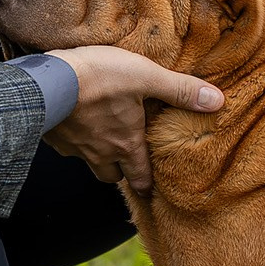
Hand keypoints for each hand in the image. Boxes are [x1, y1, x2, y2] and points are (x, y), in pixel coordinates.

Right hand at [40, 45, 223, 193]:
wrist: (46, 81)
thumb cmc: (99, 78)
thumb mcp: (146, 76)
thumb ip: (180, 89)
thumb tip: (218, 101)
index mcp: (126, 145)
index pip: (140, 177)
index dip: (147, 183)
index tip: (151, 189)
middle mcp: (100, 153)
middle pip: (113, 176)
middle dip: (122, 172)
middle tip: (128, 162)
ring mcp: (73, 148)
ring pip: (89, 162)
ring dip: (97, 155)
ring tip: (101, 138)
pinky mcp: (52, 137)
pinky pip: (66, 145)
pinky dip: (73, 138)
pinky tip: (74, 120)